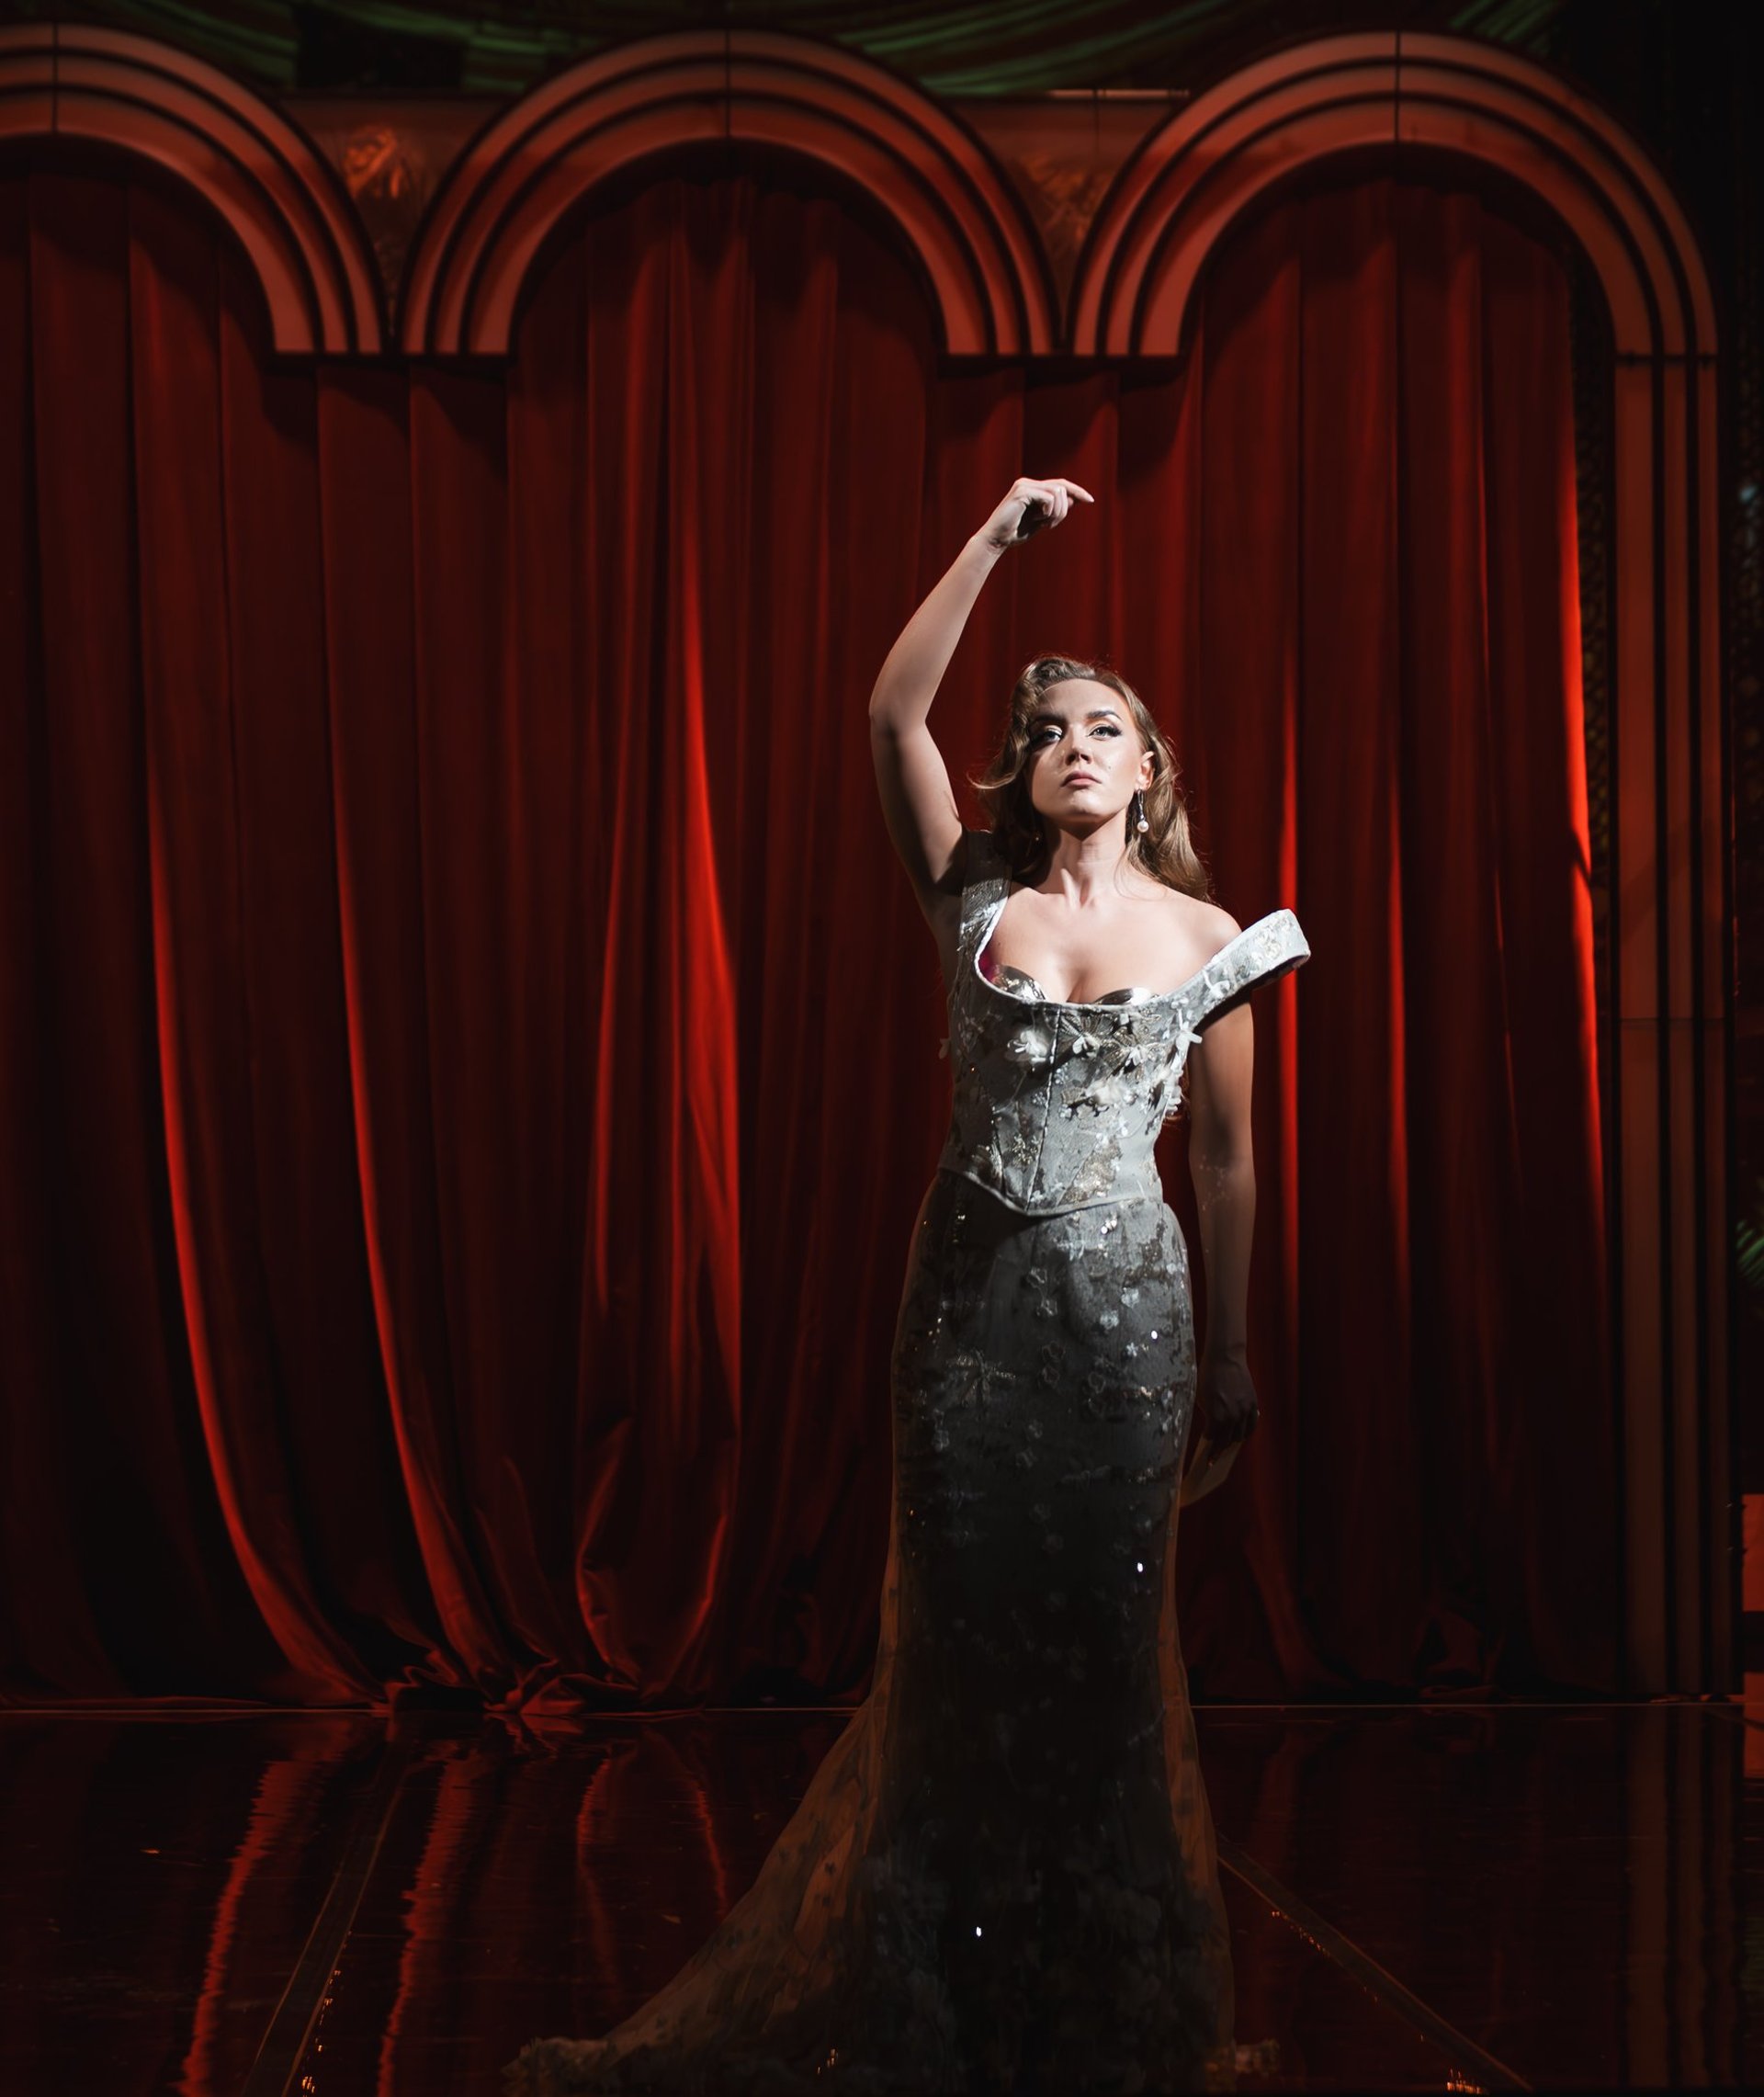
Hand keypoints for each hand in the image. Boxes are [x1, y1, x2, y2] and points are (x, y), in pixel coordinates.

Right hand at [978, 476, 1093, 550]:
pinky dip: (1049, 512)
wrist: (996, 540)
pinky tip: (1038, 520)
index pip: (1060, 484)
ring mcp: (1025, 485)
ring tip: (1045, 524)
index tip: (1090, 500)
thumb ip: (1055, 510)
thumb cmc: (1015, 533)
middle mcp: (1028, 483)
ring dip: (1057, 512)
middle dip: (1064, 509)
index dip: (1077, 491)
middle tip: (1051, 525)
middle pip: (1062, 487)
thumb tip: (1074, 500)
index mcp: (1032, 488)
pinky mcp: (1022, 491)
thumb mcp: (1041, 521)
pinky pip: (1048, 497)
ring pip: (1057, 492)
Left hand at [1194, 1350, 1258, 1450]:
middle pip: (1227, 1441)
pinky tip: (1241, 1433)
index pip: (1213, 1439)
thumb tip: (1210, 1428)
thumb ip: (1207, 1415)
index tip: (1206, 1452)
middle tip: (1215, 1455)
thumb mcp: (1200, 1398)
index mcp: (1216, 1417)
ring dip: (1233, 1440)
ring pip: (1241, 1435)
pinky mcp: (1253, 1404)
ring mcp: (1244, 1411)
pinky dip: (1246, 1431)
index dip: (1209, 1446)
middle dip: (1220, 1449)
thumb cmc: (1207, 1376)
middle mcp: (1232, 1417)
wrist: (1225, 1358)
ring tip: (1227, 1443)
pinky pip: (1252, 1425)